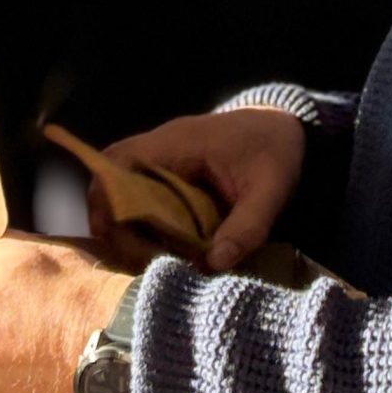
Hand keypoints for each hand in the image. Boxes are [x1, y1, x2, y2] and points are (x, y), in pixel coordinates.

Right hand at [102, 107, 304, 273]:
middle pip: (107, 185)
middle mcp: (157, 149)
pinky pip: (139, 200)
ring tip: (158, 261)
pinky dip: (145, 227)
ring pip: (120, 195)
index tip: (133, 246)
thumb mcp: (272, 189)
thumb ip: (247, 227)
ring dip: (130, 230)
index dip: (110, 206)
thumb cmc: (276, 151)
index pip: (116, 166)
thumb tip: (213, 264)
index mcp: (176, 143)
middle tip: (147, 263)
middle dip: (117, 229)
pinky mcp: (166, 176)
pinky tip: (167, 251)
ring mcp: (159, 161)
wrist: (284, 128)